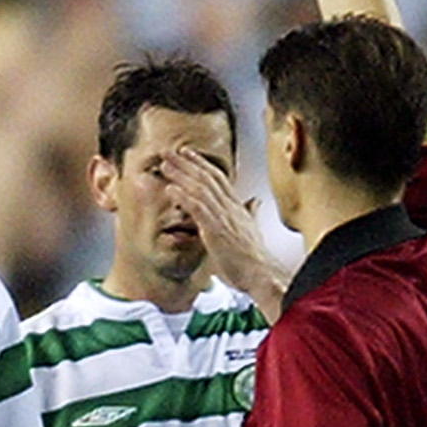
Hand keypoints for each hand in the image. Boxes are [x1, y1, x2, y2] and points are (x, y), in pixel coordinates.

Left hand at [153, 147, 275, 301]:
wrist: (261, 274)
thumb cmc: (254, 259)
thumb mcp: (252, 231)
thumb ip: (250, 214)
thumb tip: (254, 202)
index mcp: (237, 207)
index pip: (218, 179)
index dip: (202, 164)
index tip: (187, 154)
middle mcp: (230, 207)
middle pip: (207, 177)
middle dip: (187, 163)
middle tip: (169, 152)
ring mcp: (223, 217)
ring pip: (200, 188)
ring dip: (181, 175)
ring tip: (164, 164)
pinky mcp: (216, 229)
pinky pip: (198, 208)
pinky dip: (183, 197)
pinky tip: (170, 189)